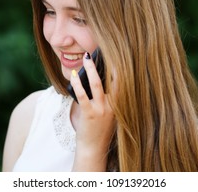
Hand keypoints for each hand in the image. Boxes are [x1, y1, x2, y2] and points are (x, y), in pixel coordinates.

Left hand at [69, 52, 114, 170]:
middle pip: (113, 79)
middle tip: (103, 49)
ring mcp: (101, 110)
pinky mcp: (89, 114)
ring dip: (91, 69)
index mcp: (120, 104)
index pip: (123, 82)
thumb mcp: (110, 113)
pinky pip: (82, 95)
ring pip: (97, 84)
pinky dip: (77, 83)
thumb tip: (100, 77)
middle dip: (109, 63)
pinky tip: (74, 75)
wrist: (94, 149)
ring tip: (86, 57)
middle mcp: (113, 106)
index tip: (119, 54)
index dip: (121, 67)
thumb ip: (109, 98)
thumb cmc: (100, 129)